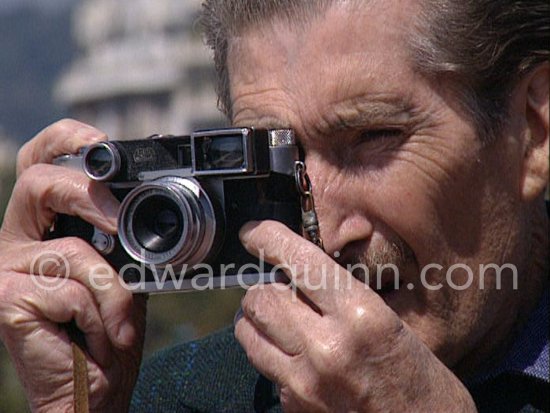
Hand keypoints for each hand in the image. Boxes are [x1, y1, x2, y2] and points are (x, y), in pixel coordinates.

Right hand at [0, 119, 146, 411]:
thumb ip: (120, 238)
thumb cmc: (105, 331)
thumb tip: (144, 205)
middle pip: (40, 182)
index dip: (66, 140)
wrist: (94, 388)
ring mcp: (6, 269)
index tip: (102, 142)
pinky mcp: (7, 299)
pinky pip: (72, 291)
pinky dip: (100, 317)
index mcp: (43, 226)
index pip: (41, 163)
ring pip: (74, 250)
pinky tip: (93, 338)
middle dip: (90, 197)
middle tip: (119, 224)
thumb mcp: (121, 273)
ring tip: (114, 325)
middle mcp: (16, 239)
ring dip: (113, 293)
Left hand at [235, 220, 475, 411]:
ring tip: (276, 317)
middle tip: (279, 287)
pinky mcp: (294, 405)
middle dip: (264, 286)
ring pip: (248, 330)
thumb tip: (298, 274)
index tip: (253, 233)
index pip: (300, 262)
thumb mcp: (390, 323)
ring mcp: (305, 380)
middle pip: (261, 297)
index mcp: (361, 316)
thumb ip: (341, 297)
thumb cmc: (420, 380)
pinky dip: (269, 352)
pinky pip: (263, 365)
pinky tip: (293, 354)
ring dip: (256, 317)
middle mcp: (326, 347)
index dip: (269, 239)